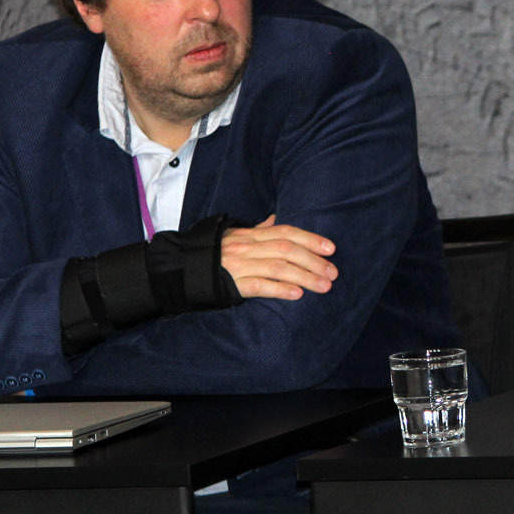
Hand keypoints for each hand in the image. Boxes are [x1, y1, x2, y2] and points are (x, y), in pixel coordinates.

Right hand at [220, 215, 337, 300]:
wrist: (180, 269)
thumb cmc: (213, 254)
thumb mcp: (235, 236)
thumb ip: (258, 230)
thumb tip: (276, 219)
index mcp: (250, 234)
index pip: (286, 232)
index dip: (310, 238)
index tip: (331, 248)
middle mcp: (247, 247)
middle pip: (287, 249)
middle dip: (314, 260)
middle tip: (333, 273)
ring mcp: (239, 265)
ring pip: (278, 267)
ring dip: (305, 276)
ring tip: (324, 285)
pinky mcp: (231, 283)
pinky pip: (259, 285)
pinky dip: (280, 289)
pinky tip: (297, 294)